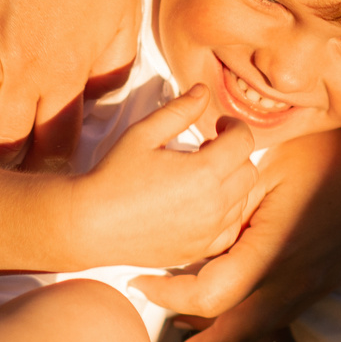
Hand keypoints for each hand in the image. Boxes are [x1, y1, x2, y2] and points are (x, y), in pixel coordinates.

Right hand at [0, 0, 140, 163]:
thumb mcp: (125, 19)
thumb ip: (114, 70)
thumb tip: (99, 104)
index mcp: (69, 74)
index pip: (54, 149)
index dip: (47, 168)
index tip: (40, 167)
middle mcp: (26, 67)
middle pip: (5, 143)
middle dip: (4, 158)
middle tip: (1, 151)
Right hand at [69, 85, 260, 268]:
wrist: (90, 224)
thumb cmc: (114, 176)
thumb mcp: (143, 133)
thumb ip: (178, 110)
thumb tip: (203, 91)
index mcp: (203, 172)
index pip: (244, 142)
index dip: (235, 126)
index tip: (219, 125)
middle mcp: (213, 205)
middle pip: (249, 171)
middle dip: (235, 154)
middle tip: (209, 148)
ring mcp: (208, 231)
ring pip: (244, 200)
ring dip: (231, 182)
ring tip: (202, 175)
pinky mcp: (199, 249)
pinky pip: (231, 228)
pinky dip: (227, 212)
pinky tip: (203, 203)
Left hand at [140, 132, 340, 341]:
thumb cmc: (330, 154)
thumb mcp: (267, 166)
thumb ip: (226, 196)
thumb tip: (180, 211)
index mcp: (272, 257)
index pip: (206, 299)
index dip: (166, 297)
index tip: (138, 282)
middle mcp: (291, 286)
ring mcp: (309, 291)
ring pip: (250, 336)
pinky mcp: (318, 286)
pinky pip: (269, 319)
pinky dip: (238, 326)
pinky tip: (218, 316)